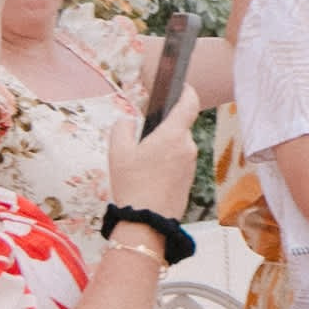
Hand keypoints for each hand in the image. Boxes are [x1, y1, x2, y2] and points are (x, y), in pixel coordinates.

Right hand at [105, 89, 200, 222]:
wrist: (146, 221)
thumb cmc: (133, 185)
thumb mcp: (117, 152)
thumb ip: (121, 128)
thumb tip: (127, 121)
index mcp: (173, 135)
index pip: (190, 103)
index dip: (188, 91)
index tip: (182, 87)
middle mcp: (188, 147)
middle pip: (179, 127)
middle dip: (164, 130)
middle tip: (143, 141)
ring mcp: (191, 165)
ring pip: (178, 147)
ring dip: (164, 149)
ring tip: (143, 164)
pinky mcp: (190, 180)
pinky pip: (179, 163)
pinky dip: (168, 164)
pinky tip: (151, 177)